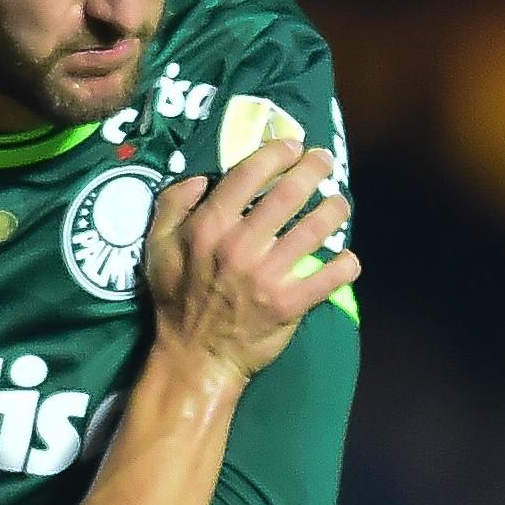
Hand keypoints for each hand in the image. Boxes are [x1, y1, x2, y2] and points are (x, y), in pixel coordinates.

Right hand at [143, 143, 355, 376]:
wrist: (195, 358)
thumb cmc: (177, 300)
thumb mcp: (157, 247)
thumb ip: (172, 205)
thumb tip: (200, 177)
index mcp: (209, 227)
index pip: (249, 174)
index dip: (276, 152)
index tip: (292, 145)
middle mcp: (240, 246)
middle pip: (289, 194)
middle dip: (314, 169)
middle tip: (325, 161)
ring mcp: (267, 275)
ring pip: (315, 229)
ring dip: (335, 209)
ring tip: (340, 202)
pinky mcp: (290, 304)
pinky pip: (329, 278)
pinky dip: (345, 265)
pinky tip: (348, 258)